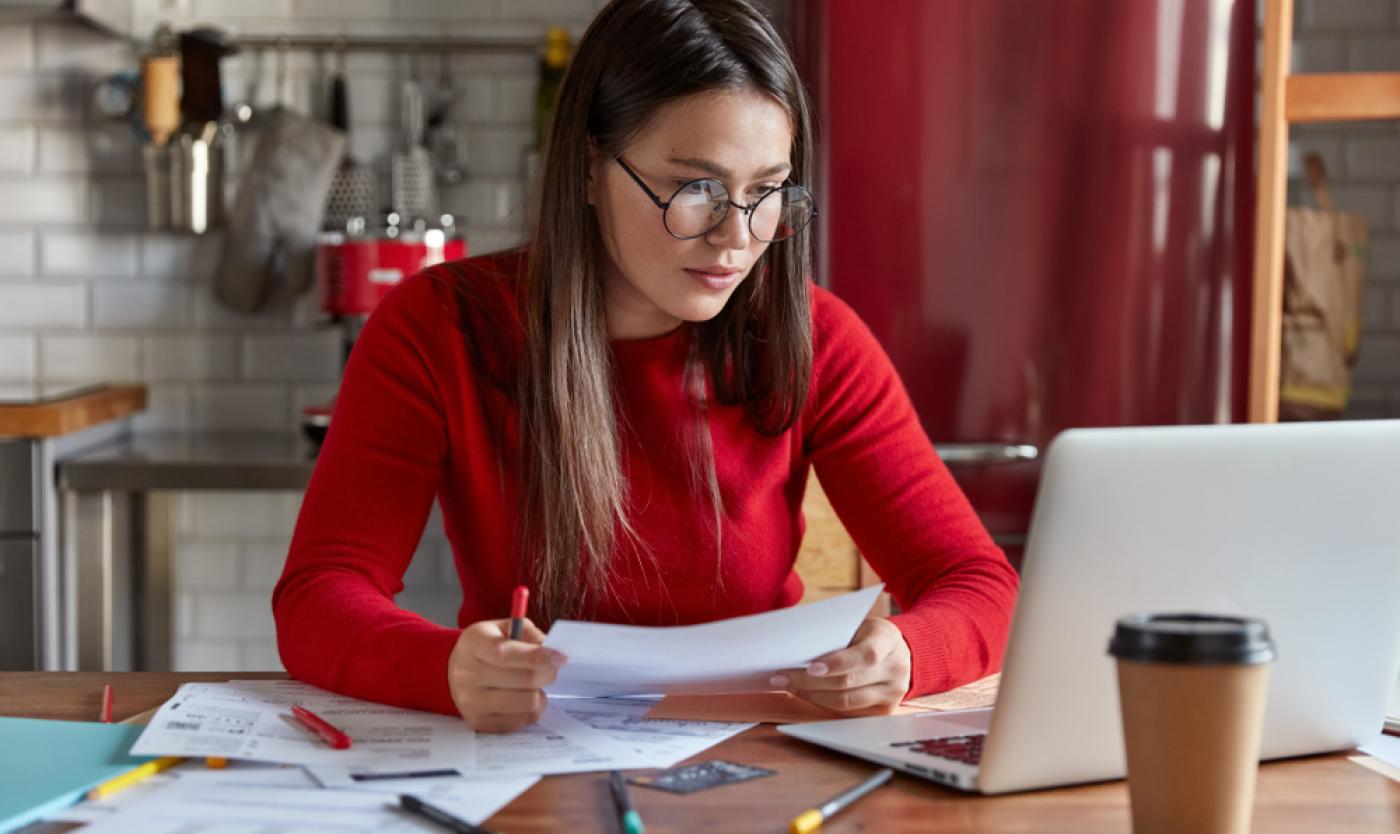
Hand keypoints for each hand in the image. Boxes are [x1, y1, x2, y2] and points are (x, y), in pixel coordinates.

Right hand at [446, 618, 565, 732]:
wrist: (458, 671)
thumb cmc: (488, 646)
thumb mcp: (506, 628)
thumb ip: (530, 635)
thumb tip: (554, 652)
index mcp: (473, 644)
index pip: (505, 654)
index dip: (537, 657)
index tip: (561, 658)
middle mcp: (466, 674)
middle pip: (523, 680)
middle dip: (547, 674)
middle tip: (551, 668)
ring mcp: (470, 702)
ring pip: (527, 703)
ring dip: (539, 693)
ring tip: (533, 685)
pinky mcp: (479, 723)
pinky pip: (522, 721)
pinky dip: (531, 710)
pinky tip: (524, 698)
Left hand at [770, 618, 911, 714]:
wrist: (899, 651)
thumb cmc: (868, 635)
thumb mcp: (858, 626)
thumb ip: (836, 636)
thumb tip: (796, 649)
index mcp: (888, 640)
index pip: (865, 655)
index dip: (836, 663)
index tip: (809, 667)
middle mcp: (895, 669)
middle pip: (849, 682)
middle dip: (810, 682)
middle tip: (781, 677)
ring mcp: (892, 693)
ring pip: (846, 702)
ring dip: (812, 695)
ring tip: (788, 686)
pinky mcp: (884, 710)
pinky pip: (848, 711)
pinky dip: (822, 702)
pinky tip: (805, 694)